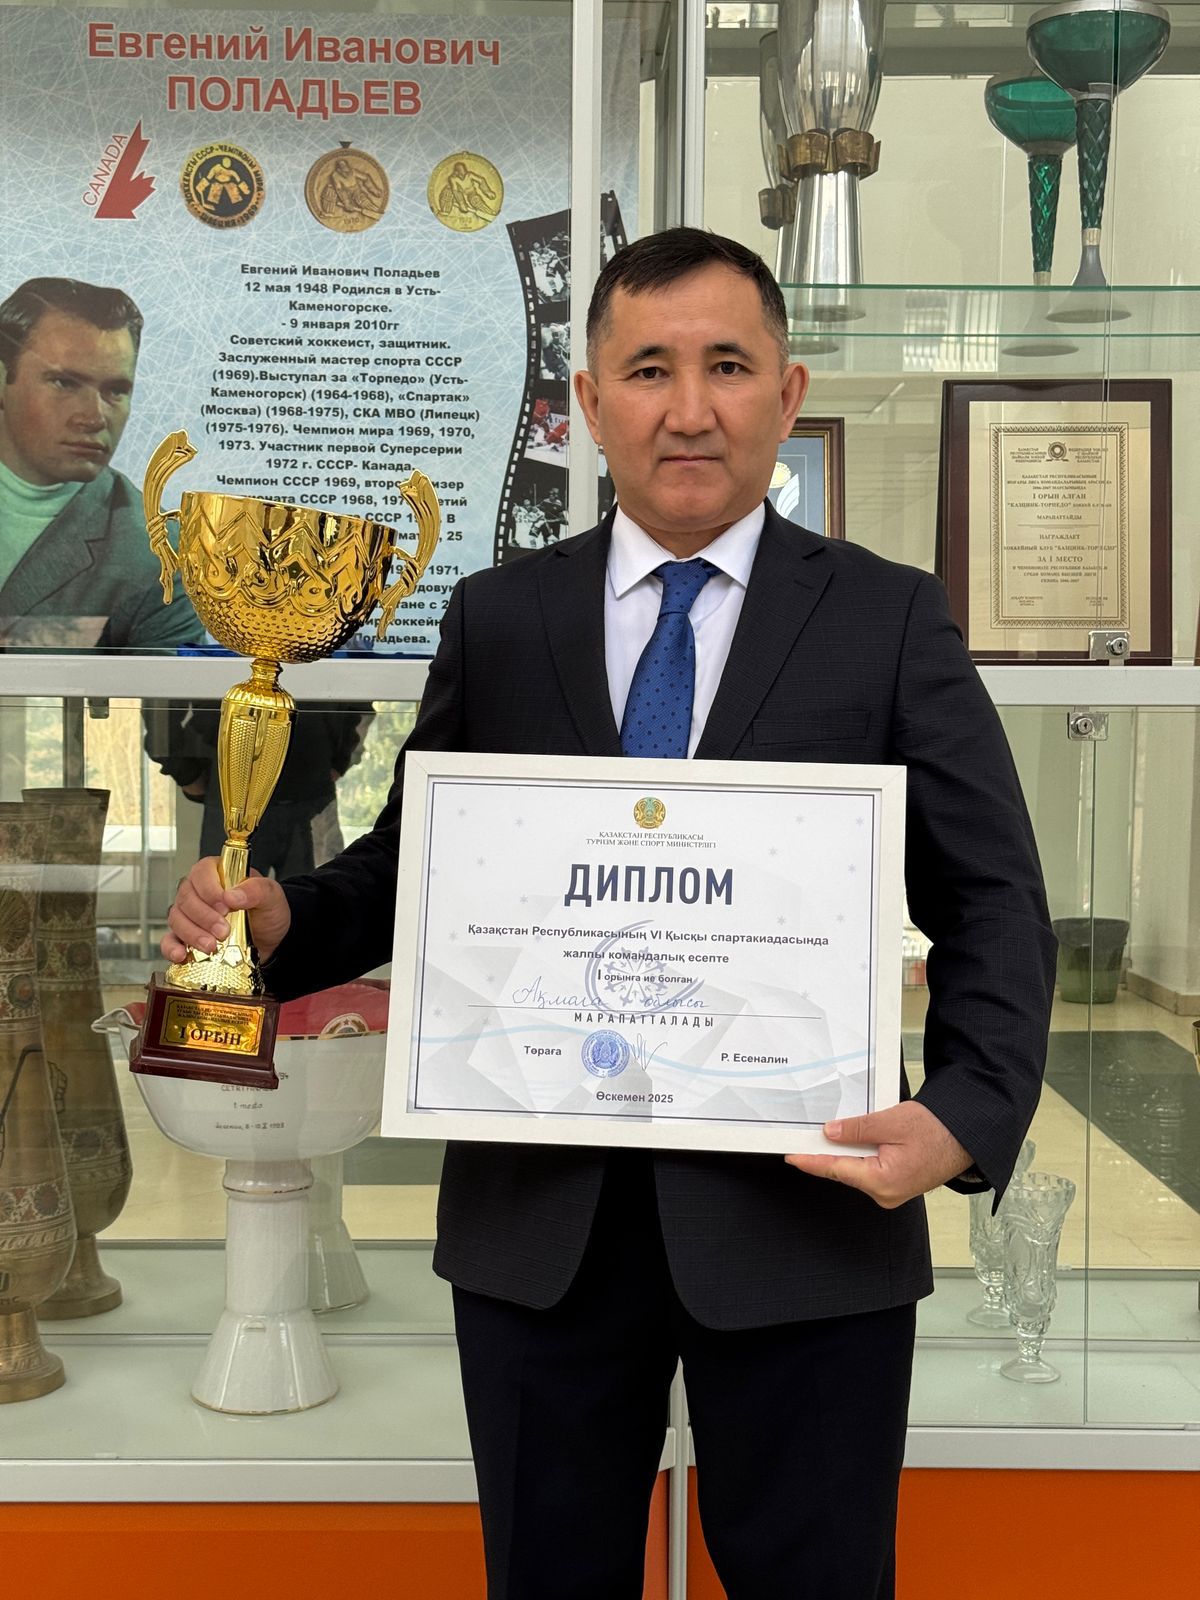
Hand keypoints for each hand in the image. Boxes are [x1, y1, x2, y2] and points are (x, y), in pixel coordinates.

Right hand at [162, 858, 291, 966]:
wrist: (272, 941)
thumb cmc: (267, 913)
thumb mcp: (271, 897)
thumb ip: (257, 890)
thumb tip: (232, 895)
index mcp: (218, 874)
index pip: (201, 872)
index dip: (209, 890)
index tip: (225, 906)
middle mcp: (199, 892)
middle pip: (186, 898)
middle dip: (204, 917)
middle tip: (223, 931)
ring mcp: (190, 915)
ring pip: (177, 919)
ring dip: (192, 934)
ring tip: (212, 946)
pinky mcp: (186, 938)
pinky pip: (169, 941)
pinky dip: (172, 948)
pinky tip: (182, 955)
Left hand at [784, 1102, 972, 1209]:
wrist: (968, 1135)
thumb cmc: (938, 1130)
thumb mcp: (892, 1122)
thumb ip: (857, 1130)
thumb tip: (829, 1133)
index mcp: (883, 1181)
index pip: (836, 1170)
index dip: (810, 1161)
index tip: (791, 1155)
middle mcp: (886, 1193)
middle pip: (844, 1171)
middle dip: (826, 1153)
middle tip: (805, 1136)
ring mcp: (892, 1191)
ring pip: (857, 1169)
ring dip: (845, 1152)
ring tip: (831, 1133)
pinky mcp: (897, 1184)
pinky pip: (870, 1169)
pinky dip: (859, 1155)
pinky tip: (854, 1140)